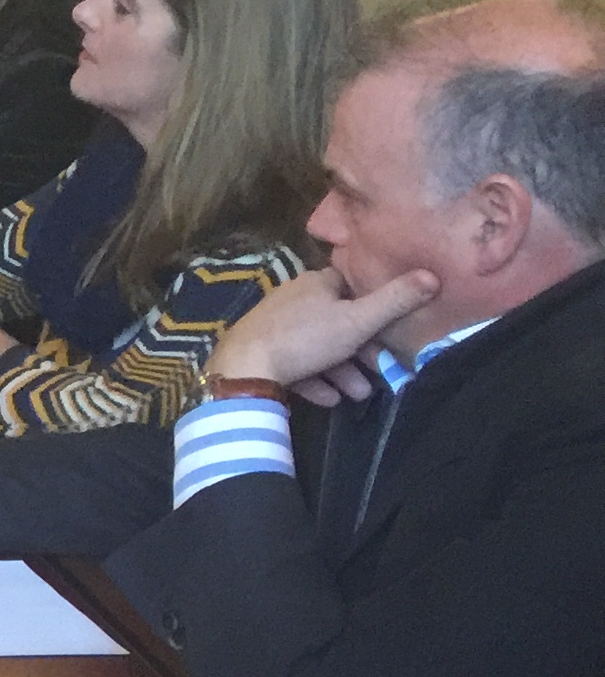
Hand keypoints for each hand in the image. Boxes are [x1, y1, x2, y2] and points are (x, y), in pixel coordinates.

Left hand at [206, 265, 440, 405]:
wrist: (243, 368)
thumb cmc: (306, 338)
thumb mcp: (358, 320)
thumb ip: (395, 301)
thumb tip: (433, 276)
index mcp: (317, 283)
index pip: (353, 288)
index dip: (376, 309)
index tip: (391, 333)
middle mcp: (295, 298)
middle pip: (338, 322)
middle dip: (361, 352)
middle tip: (380, 374)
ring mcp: (275, 325)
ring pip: (318, 347)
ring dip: (341, 372)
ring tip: (358, 396)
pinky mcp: (261, 350)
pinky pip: (295, 363)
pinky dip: (314, 380)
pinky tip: (329, 400)